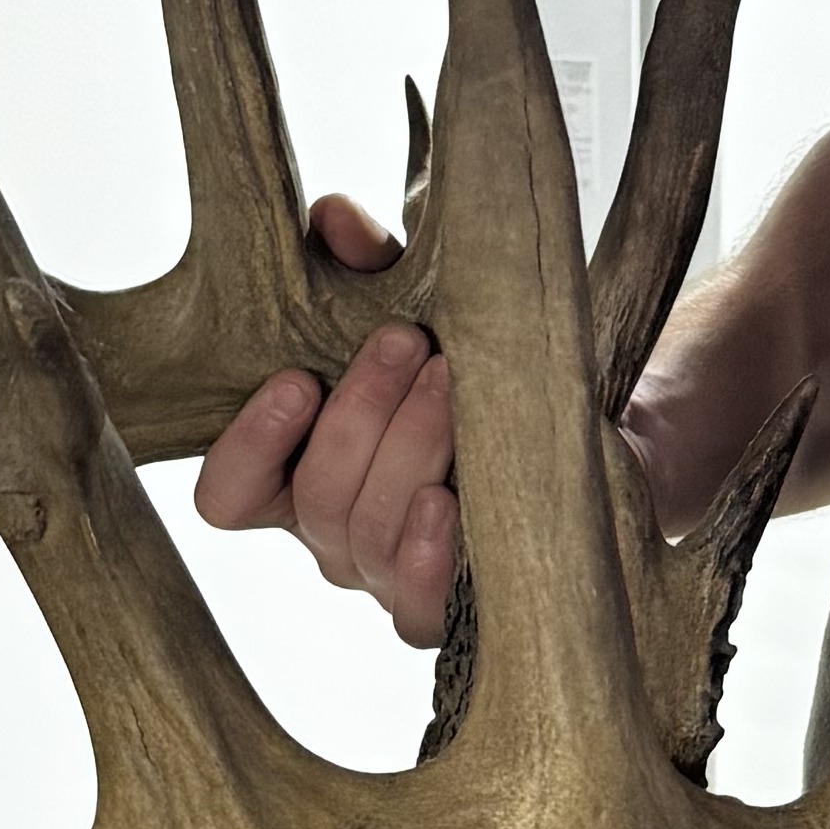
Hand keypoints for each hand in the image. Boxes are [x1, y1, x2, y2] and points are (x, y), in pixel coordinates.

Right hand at [190, 195, 463, 647]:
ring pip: (365, 533)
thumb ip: (368, 265)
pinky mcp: (454, 609)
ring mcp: (390, 577)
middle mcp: (335, 535)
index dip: (247, 445)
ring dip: (407, 447)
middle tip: (407, 343)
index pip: (228, 495)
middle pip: (313, 498)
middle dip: (358, 411)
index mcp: (303, 471)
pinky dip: (424, 552)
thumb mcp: (425, 302)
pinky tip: (449, 498)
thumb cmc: (482, 363)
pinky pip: (412, 607)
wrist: (601, 421)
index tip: (295, 379)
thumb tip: (333, 219)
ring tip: (453, 381)